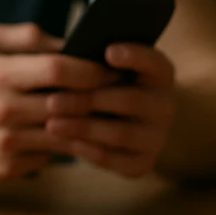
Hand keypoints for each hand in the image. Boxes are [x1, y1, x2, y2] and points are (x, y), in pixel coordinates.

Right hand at [0, 23, 114, 180]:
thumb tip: (71, 43)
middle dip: (99, 98)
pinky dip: (69, 146)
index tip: (111, 69)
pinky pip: (52, 156)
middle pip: (68, 104)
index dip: (90, 69)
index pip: (58, 70)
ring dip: (92, 126)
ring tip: (110, 115)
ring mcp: (5, 142)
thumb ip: (28, 36)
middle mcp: (2, 110)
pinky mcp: (8, 167)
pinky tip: (84, 137)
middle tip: (122, 93)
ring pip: (66, 135)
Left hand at [44, 43, 176, 177]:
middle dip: (88, 100)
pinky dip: (87, 150)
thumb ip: (88, 61)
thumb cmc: (97, 86)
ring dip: (83, 128)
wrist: (108, 124)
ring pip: (121, 133)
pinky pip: (116, 160)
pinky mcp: (143, 163)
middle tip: (52, 102)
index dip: (135, 56)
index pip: (155, 63)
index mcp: (158, 75)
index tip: (108, 52)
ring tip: (51, 124)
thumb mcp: (97, 69)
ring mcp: (156, 137)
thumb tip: (63, 54)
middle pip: (131, 101)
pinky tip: (64, 141)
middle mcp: (164, 106)